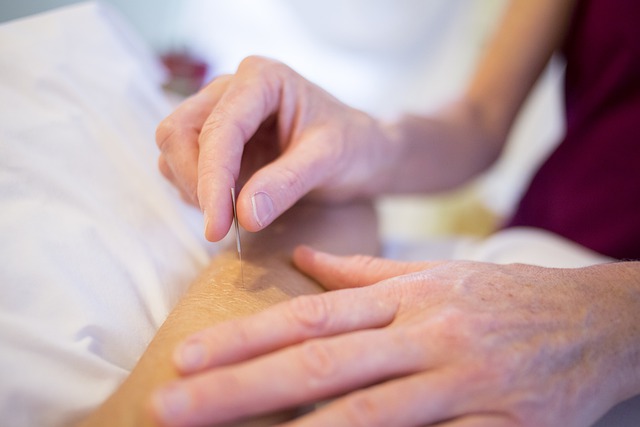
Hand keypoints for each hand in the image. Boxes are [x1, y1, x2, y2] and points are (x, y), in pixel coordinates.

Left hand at [150, 247, 631, 426]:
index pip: (309, 318)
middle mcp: (421, 333)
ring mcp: (456, 380)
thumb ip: (363, 272)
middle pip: (317, 363)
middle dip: (238, 386)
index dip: (245, 338)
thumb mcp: (434, 275)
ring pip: (362, 408)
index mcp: (404, 296)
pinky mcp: (492, 421)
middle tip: (172, 403)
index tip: (189, 359)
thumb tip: (303, 262)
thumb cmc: (505, 298)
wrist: (595, 321)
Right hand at [156, 56, 392, 240]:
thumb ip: (286, 184)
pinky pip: (184, 166)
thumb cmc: (353, 147)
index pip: (218, 129)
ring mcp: (219, 113)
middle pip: (177, 132)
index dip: (212, 180)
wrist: (362, 151)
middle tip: (221, 227)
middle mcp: (231, 89)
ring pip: (174, 150)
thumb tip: (243, 216)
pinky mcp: (216, 140)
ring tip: (231, 216)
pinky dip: (197, 192)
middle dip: (195, 182)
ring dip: (193, 188)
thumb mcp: (328, 162)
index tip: (217, 227)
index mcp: (261, 79)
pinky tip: (230, 206)